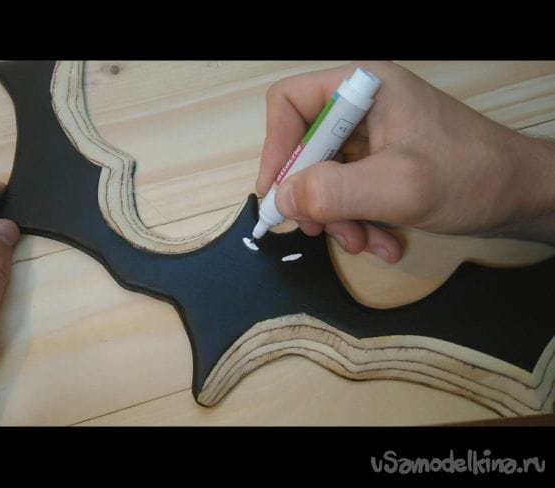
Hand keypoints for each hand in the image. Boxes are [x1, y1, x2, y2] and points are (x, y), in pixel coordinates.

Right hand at [258, 61, 554, 261]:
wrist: (523, 196)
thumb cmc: (469, 177)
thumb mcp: (396, 186)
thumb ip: (332, 191)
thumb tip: (280, 200)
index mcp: (362, 89)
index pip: (290, 103)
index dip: (276, 147)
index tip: (277, 193)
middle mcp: (361, 108)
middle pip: (304, 147)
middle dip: (311, 195)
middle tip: (318, 230)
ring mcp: (372, 138)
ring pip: (324, 177)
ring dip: (336, 217)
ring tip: (362, 243)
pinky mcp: (381, 165)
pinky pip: (348, 193)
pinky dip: (357, 221)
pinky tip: (381, 242)